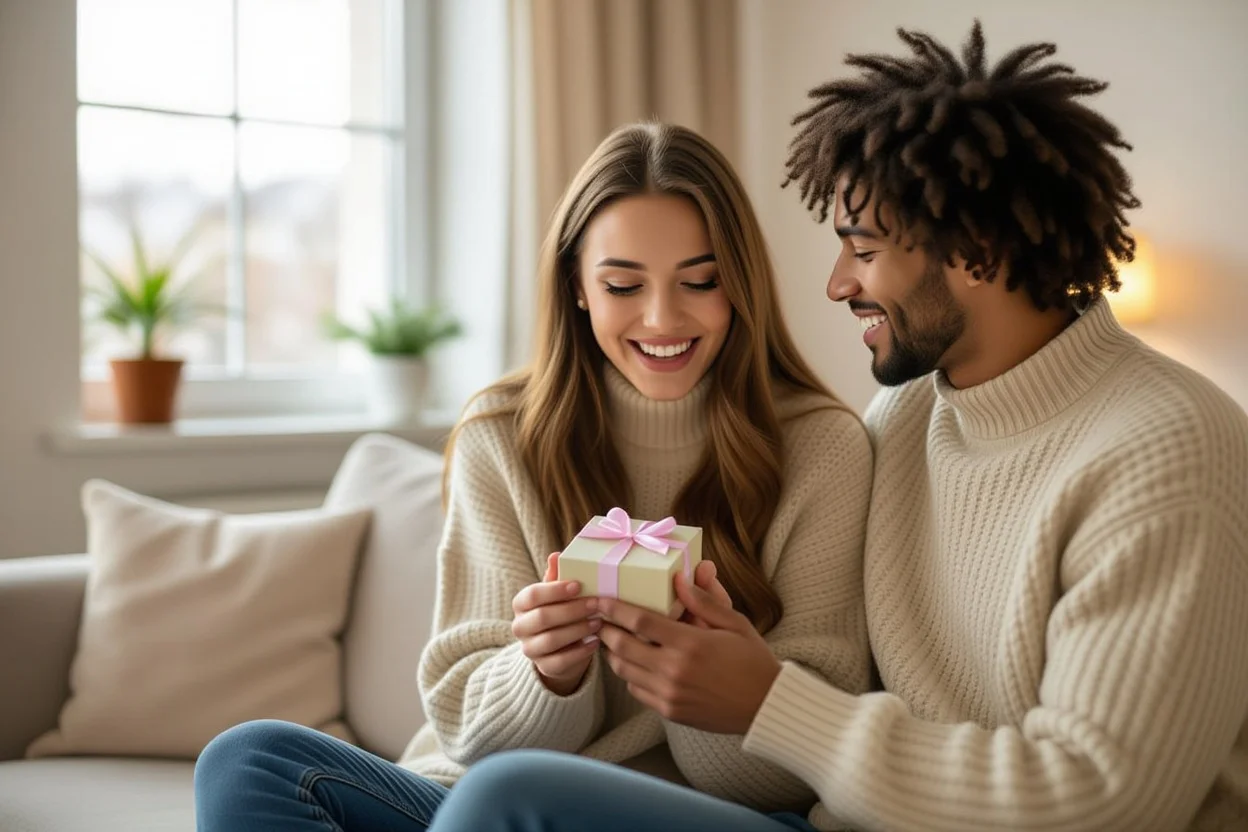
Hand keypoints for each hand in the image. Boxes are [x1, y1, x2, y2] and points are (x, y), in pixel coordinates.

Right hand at [511, 553, 600, 695]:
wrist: (560, 647)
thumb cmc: (561, 611)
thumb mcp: (558, 593)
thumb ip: (556, 576)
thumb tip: (556, 555)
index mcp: (521, 604)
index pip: (533, 595)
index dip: (555, 590)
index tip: (578, 585)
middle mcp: (519, 627)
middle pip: (543, 618)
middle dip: (572, 610)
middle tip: (595, 604)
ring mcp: (529, 649)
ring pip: (551, 640)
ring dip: (577, 630)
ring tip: (598, 622)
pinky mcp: (543, 667)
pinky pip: (560, 661)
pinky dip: (579, 652)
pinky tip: (595, 642)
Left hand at [597, 570, 781, 733]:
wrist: (765, 706)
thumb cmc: (752, 660)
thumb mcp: (734, 623)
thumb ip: (704, 601)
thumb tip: (680, 579)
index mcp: (690, 644)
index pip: (640, 621)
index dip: (616, 609)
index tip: (602, 600)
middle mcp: (674, 670)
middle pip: (623, 647)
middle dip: (606, 631)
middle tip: (600, 619)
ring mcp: (669, 694)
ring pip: (625, 671)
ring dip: (615, 654)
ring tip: (614, 640)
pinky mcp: (670, 711)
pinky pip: (637, 690)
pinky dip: (631, 675)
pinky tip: (637, 664)